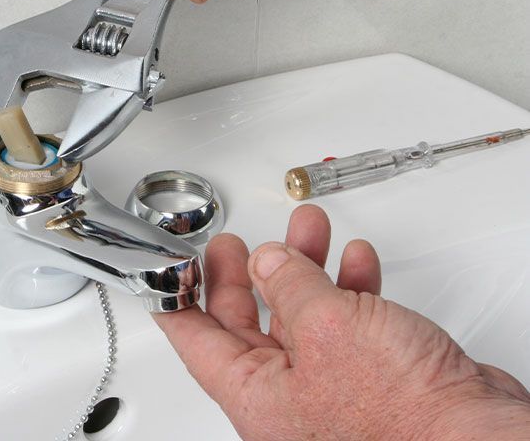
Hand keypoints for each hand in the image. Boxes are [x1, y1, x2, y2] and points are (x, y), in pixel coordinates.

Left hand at [156, 205, 529, 438]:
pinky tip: (355, 261)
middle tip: (236, 242)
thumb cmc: (403, 415)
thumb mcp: (325, 327)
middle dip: (247, 272)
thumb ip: (288, 285)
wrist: (476, 438)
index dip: (179, 299)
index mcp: (255, 396)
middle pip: (248, 323)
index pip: (195, 341)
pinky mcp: (371, 377)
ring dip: (305, 267)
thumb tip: (267, 261)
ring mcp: (330, 387)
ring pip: (302, 316)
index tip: (171, 271)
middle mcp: (287, 397)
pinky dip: (348, 287)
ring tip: (307, 228)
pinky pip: (346, 324)